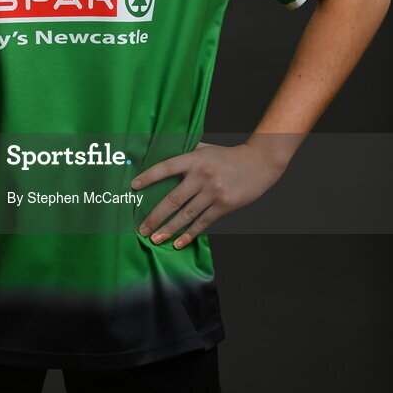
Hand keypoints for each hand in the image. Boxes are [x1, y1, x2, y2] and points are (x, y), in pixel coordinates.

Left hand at [131, 141, 283, 248]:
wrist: (258, 164)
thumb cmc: (228, 156)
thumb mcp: (206, 149)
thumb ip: (188, 154)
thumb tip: (166, 157)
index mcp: (194, 159)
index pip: (166, 168)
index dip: (149, 177)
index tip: (134, 187)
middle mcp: (201, 176)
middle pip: (173, 199)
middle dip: (155, 216)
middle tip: (142, 228)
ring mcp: (213, 192)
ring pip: (186, 215)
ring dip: (169, 229)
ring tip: (155, 239)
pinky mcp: (224, 205)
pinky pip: (203, 223)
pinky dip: (189, 234)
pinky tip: (178, 243)